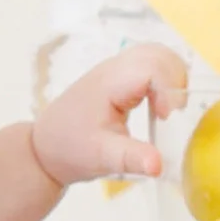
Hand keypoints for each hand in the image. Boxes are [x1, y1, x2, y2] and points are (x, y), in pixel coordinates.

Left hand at [30, 43, 188, 186]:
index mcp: (109, 84)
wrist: (45, 148)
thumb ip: (132, 159)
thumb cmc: (71, 150)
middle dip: (174, 79)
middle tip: (170, 112)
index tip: (166, 116)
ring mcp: (115, 69)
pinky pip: (149, 64)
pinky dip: (163, 78)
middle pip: (157, 54)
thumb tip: (158, 166)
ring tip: (167, 107)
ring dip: (171, 77)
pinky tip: (159, 103)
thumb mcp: (102, 158)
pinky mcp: (119, 76)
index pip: (151, 68)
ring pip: (155, 55)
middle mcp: (112, 69)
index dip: (167, 88)